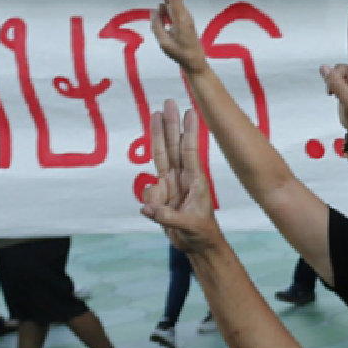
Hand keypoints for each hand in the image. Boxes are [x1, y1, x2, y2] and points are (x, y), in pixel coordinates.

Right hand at [140, 100, 219, 253]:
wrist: (196, 246)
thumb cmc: (201, 233)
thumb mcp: (189, 226)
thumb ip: (168, 217)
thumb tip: (147, 209)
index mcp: (196, 181)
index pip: (190, 151)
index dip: (189, 131)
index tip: (190, 111)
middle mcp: (182, 178)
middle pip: (172, 146)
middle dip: (170, 123)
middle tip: (168, 101)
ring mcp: (170, 185)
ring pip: (160, 156)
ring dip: (156, 135)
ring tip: (154, 113)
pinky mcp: (161, 196)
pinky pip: (148, 192)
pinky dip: (149, 201)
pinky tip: (155, 212)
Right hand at [151, 0, 207, 73]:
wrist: (194, 61)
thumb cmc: (180, 53)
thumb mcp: (164, 43)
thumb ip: (157, 25)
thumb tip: (155, 9)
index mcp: (180, 19)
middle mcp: (182, 14)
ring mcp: (181, 15)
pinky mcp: (180, 17)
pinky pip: (168, 9)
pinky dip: (164, 7)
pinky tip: (169, 28)